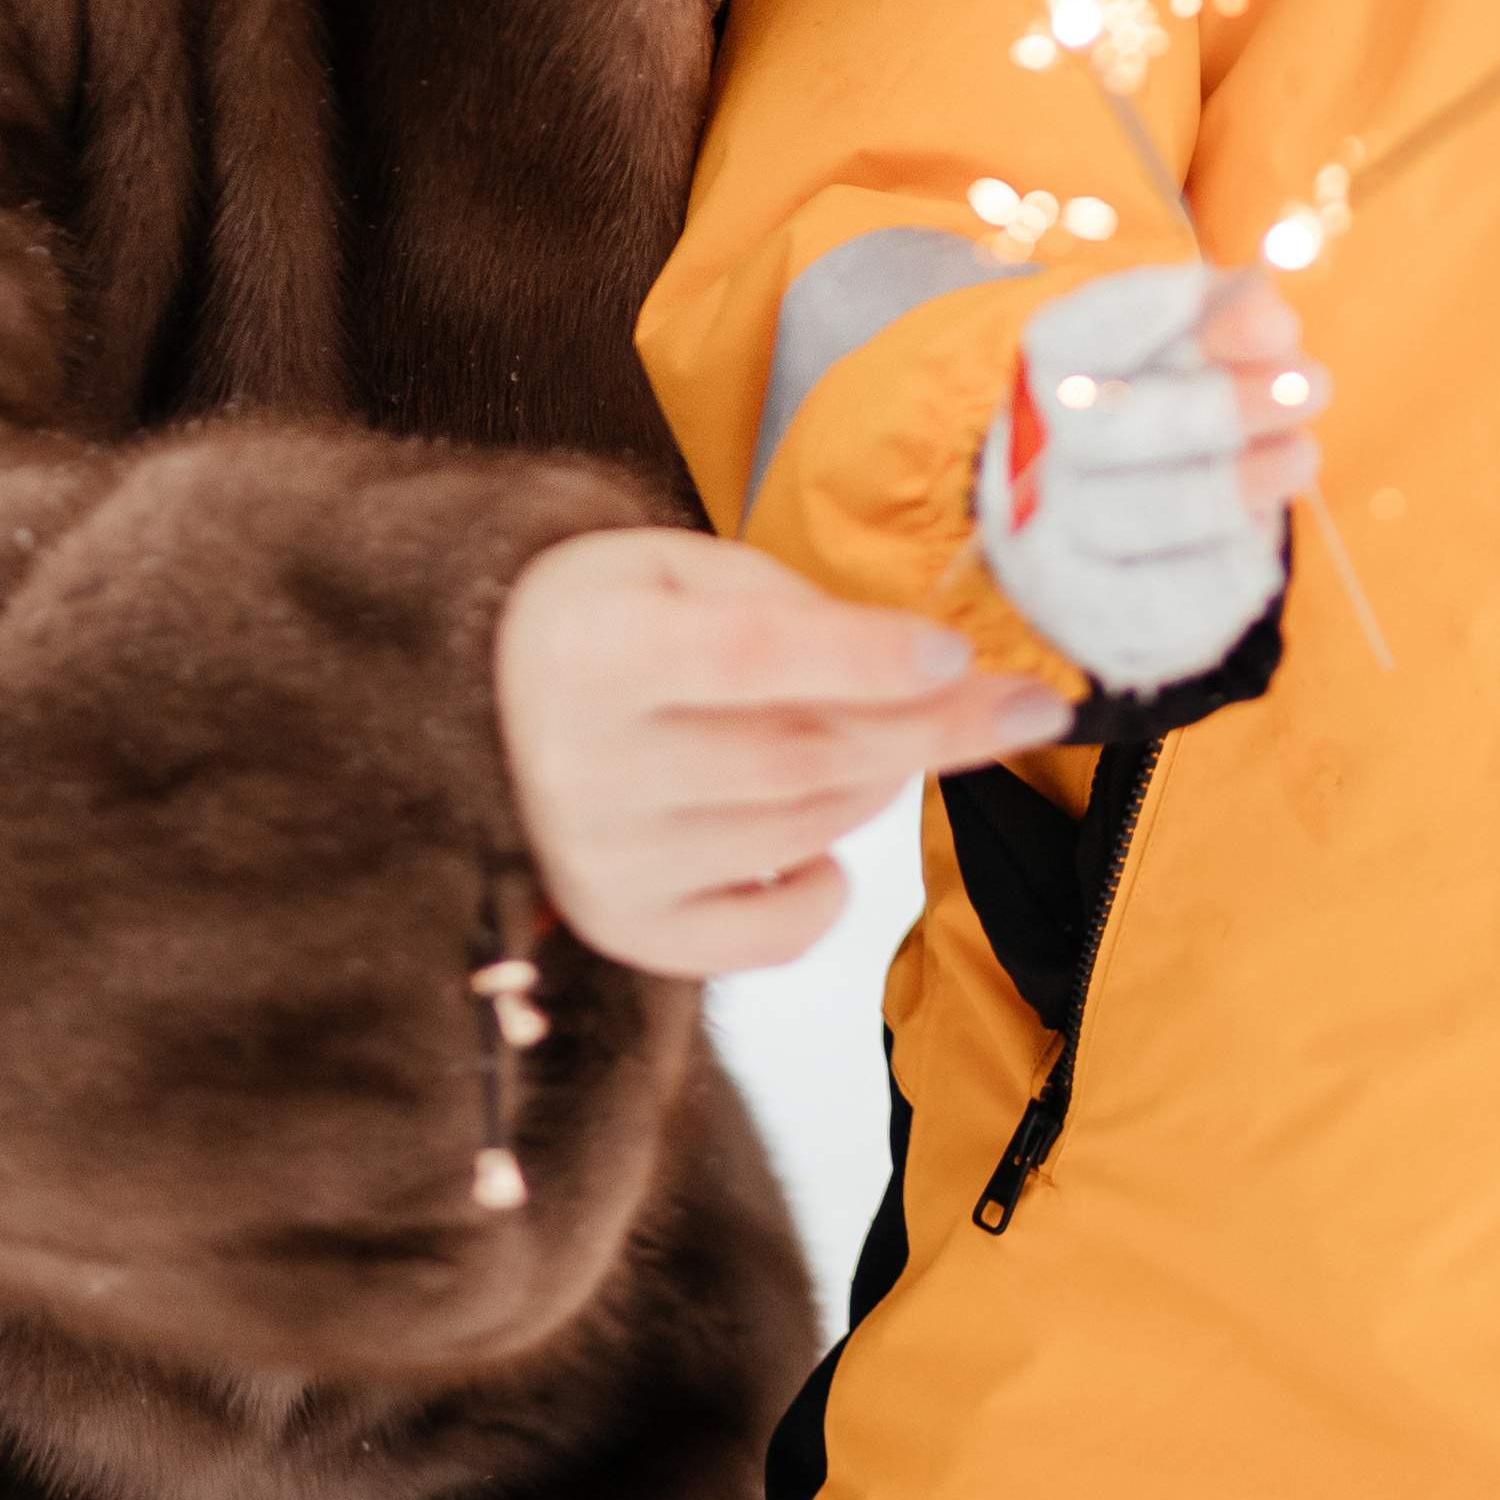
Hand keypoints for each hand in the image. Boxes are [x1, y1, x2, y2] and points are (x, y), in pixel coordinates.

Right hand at [496, 529, 1072, 977]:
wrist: (477, 707)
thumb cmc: (609, 621)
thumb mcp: (678, 566)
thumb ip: (787, 604)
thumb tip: (921, 664)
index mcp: (597, 649)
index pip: (752, 657)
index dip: (862, 657)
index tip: (956, 656)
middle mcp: (587, 767)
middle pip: (802, 755)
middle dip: (933, 728)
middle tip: (1022, 704)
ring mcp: (605, 863)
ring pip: (805, 830)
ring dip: (878, 780)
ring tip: (886, 734)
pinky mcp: (624, 930)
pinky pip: (772, 933)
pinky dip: (828, 887)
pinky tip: (826, 842)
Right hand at [976, 263, 1322, 696]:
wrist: (1105, 543)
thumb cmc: (1162, 422)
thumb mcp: (1188, 359)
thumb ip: (1224, 326)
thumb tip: (1269, 314)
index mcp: (1045, 376)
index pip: (1077, 336)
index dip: (1154, 314)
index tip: (1257, 309)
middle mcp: (1030, 459)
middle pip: (1109, 430)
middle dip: (1218, 407)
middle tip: (1314, 384)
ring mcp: (1049, 547)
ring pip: (1136, 518)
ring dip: (1232, 487)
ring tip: (1303, 454)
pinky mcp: (1089, 621)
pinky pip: (1159, 608)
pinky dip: (1222, 574)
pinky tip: (1260, 544)